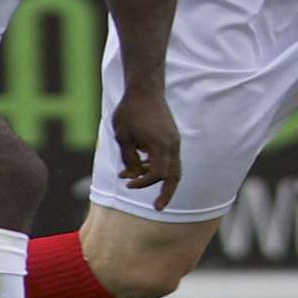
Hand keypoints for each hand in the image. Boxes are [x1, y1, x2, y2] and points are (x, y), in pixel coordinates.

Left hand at [111, 91, 182, 208]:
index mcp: (161, 145)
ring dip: (159, 180)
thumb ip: (130, 159)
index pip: (158, 174)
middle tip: (158, 208)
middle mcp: (172, 145)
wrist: (144, 89)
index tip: (128, 184)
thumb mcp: (123, 137)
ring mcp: (174, 141)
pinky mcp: (171, 137)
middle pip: (174, 176)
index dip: (143, 183)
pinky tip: (138, 168)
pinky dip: (156, 167)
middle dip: (167, 194)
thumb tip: (135, 176)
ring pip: (173, 169)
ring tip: (140, 187)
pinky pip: (168, 158)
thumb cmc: (131, 111)